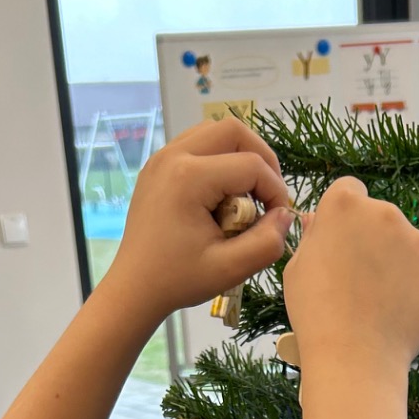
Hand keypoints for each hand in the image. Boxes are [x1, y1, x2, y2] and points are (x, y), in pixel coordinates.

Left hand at [108, 115, 293, 319]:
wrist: (134, 287)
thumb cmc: (178, 280)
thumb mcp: (229, 269)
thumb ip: (266, 243)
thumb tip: (285, 215)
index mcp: (189, 178)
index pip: (251, 166)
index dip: (275, 190)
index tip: (277, 219)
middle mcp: (173, 156)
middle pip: (234, 131)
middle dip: (261, 159)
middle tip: (269, 194)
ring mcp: (162, 157)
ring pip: (215, 131)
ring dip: (240, 155)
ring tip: (248, 192)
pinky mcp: (158, 165)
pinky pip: (197, 144)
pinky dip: (219, 159)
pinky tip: (223, 193)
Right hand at [283, 177, 418, 371]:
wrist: (354, 359)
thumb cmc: (316, 314)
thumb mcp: (298, 269)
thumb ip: (313, 237)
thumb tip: (318, 219)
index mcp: (346, 205)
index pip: (350, 190)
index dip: (344, 218)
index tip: (342, 243)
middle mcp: (387, 213)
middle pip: (382, 218)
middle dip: (373, 242)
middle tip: (359, 283)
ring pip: (408, 247)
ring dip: (397, 266)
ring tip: (378, 305)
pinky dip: (417, 293)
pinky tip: (398, 315)